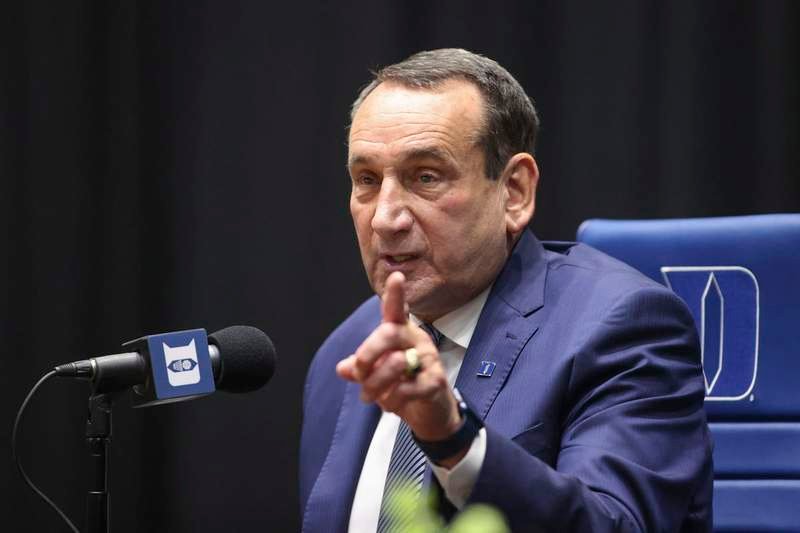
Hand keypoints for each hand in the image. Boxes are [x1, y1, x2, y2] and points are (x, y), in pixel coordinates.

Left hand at [336, 272, 461, 443]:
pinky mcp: (436, 380)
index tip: (396, 277)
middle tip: (358, 374)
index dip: (396, 294)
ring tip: (369, 395)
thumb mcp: (374, 375)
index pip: (397, 309)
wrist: (429, 413)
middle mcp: (417, 339)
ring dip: (375, 384)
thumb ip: (359, 369)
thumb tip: (342, 368)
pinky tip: (392, 404)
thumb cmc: (401, 385)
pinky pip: (406, 388)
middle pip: (389, 333)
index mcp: (401, 332)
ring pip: (396, 363)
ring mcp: (429, 358)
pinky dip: (391, 400)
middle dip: (367, 354)